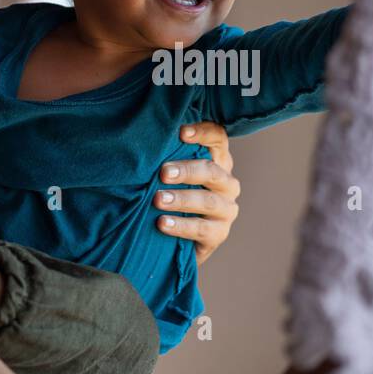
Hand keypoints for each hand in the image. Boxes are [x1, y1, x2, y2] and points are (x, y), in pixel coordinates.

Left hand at [155, 121, 241, 267]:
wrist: (172, 240)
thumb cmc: (169, 195)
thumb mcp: (168, 175)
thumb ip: (167, 157)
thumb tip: (146, 140)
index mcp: (217, 161)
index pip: (218, 139)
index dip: (203, 133)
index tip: (181, 133)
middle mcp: (226, 183)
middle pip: (212, 170)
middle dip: (187, 171)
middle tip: (163, 173)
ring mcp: (226, 209)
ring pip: (208, 201)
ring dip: (182, 199)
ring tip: (158, 199)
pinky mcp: (219, 234)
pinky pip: (202, 229)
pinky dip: (182, 226)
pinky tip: (162, 223)